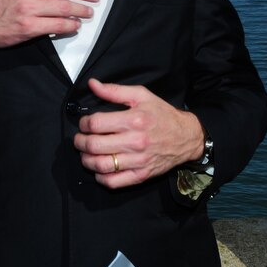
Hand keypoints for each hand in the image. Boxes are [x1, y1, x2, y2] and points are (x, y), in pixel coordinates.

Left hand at [75, 78, 203, 188]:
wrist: (186, 136)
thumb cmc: (162, 115)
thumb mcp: (141, 96)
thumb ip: (114, 91)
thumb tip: (92, 84)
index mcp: (134, 120)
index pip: (96, 124)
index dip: (84, 123)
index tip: (85, 124)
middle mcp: (135, 142)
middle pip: (94, 146)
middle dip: (80, 142)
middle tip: (80, 139)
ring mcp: (138, 161)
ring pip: (101, 165)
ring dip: (86, 160)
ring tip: (86, 154)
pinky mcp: (141, 175)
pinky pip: (114, 182)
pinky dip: (101, 178)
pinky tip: (99, 170)